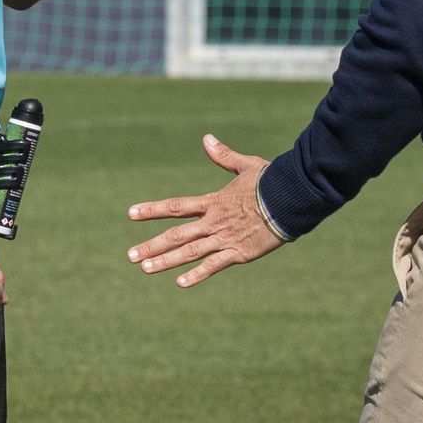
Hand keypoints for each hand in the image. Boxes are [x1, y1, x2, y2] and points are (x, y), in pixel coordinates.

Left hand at [127, 133, 282, 287]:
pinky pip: (214, 265)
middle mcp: (213, 221)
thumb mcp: (246, 165)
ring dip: (166, 261)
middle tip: (130, 255)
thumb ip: (224, 156)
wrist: (292, 198)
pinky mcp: (239, 253)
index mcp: (213, 202)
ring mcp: (225, 238)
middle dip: (152, 245)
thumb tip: (206, 139)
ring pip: (189, 252)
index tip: (131, 214)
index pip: (176, 207)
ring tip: (144, 269)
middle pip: (176, 234)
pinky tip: (180, 283)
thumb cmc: (272, 181)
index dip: (152, 210)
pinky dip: (197, 274)